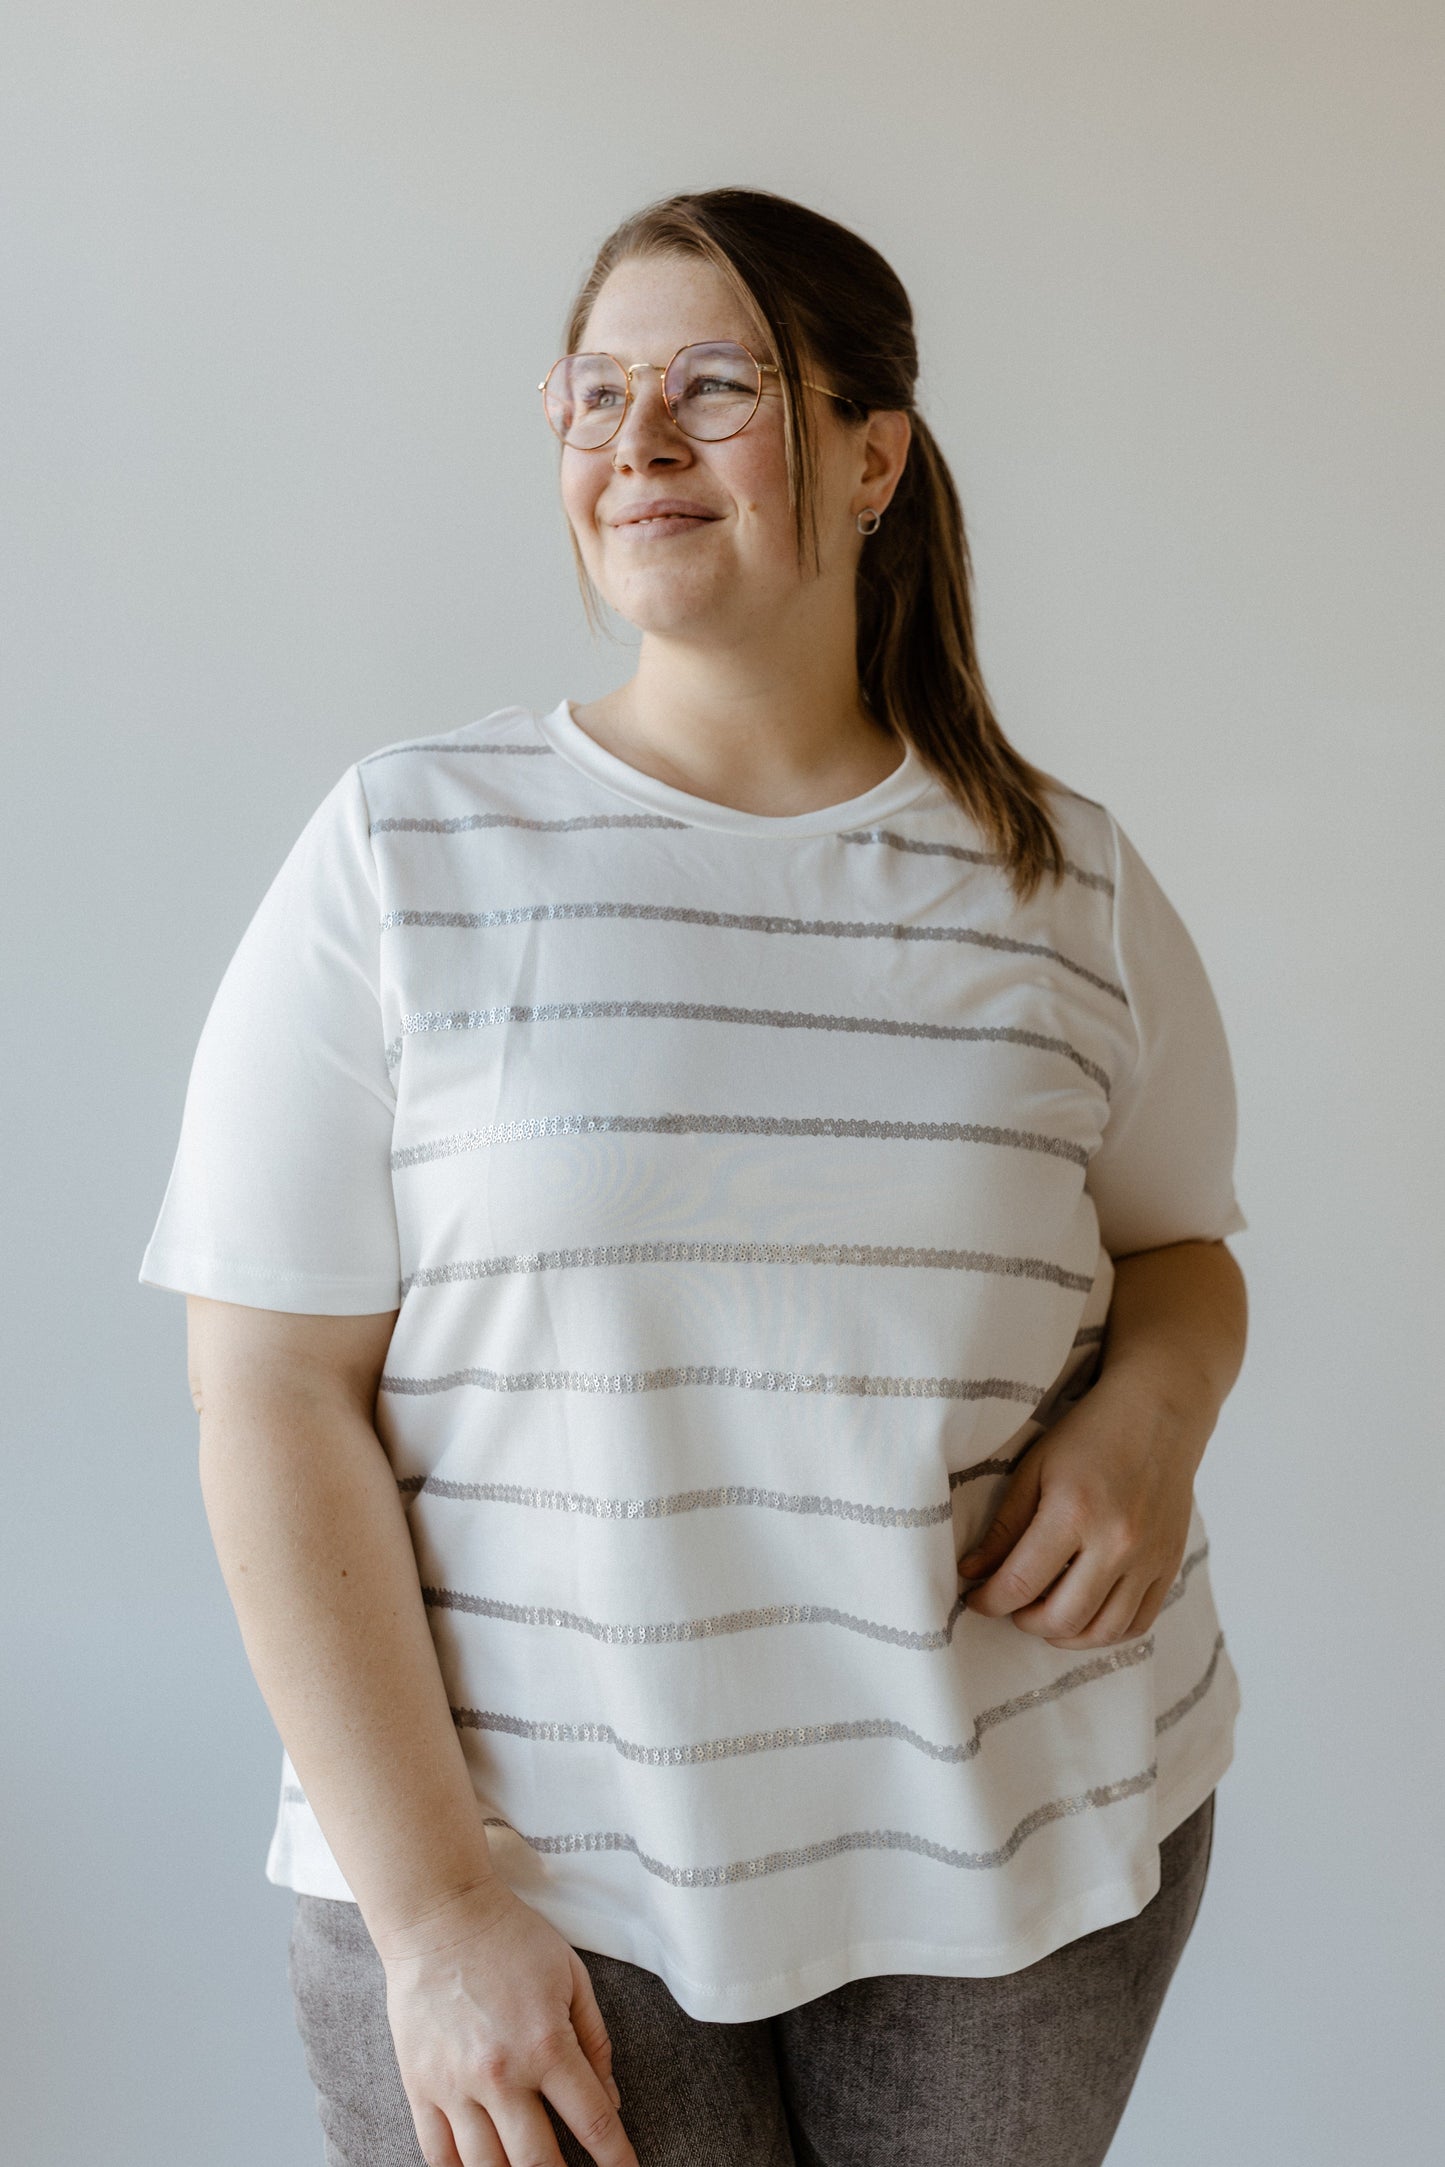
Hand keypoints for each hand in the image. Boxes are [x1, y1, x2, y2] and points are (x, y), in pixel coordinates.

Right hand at [374, 1876, 639, 2166]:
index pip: (593, 2123)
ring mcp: (455, 2086)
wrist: (439, 1917)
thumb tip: (612, 2101)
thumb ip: (595, 2041)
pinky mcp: (420, 2088)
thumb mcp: (571, 1975)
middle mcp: (501, 2075)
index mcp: (546, 2044)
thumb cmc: (509, 1938)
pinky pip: (439, 2155)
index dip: (617, 2159)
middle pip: (539, 2163)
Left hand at [956, 1366, 1206, 1650]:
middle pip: (1061, 1617)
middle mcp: (1117, 1542)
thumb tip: (970, 1572)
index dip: (989, 1601)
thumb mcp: (1034, 1468)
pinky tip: (1082, 1617)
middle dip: (1023, 1621)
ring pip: (1102, 1632)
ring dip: (1063, 1635)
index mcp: (1074, 1512)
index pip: (1020, 1583)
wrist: (1158, 1412)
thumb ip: (1003, 1526)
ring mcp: (1149, 1559)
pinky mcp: (1170, 1564)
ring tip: (1042, 1616)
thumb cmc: (1089, 1434)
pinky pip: (1138, 1623)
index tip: (974, 1599)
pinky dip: (1105, 1632)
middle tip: (1008, 1605)